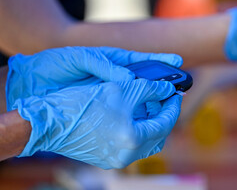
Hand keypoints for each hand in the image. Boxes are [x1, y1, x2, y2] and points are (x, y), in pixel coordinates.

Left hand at [6, 47, 182, 110]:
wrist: (33, 83)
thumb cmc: (56, 64)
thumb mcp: (81, 59)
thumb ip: (105, 66)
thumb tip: (130, 80)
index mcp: (114, 61)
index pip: (143, 60)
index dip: (161, 61)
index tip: (178, 61)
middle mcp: (116, 77)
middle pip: (145, 81)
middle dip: (163, 85)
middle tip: (180, 90)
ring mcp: (111, 93)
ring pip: (138, 98)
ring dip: (153, 102)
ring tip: (168, 107)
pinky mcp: (103, 107)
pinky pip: (124, 111)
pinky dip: (136, 114)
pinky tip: (145, 120)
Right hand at [15, 79, 181, 168]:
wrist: (47, 122)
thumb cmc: (82, 103)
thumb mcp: (121, 90)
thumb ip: (150, 89)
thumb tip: (167, 89)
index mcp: (133, 139)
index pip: (165, 123)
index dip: (173, 105)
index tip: (176, 93)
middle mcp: (126, 155)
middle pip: (157, 135)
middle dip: (164, 116)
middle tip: (164, 100)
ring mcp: (114, 159)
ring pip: (144, 141)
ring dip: (150, 123)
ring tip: (148, 105)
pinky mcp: (104, 157)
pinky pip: (130, 144)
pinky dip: (136, 130)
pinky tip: (132, 115)